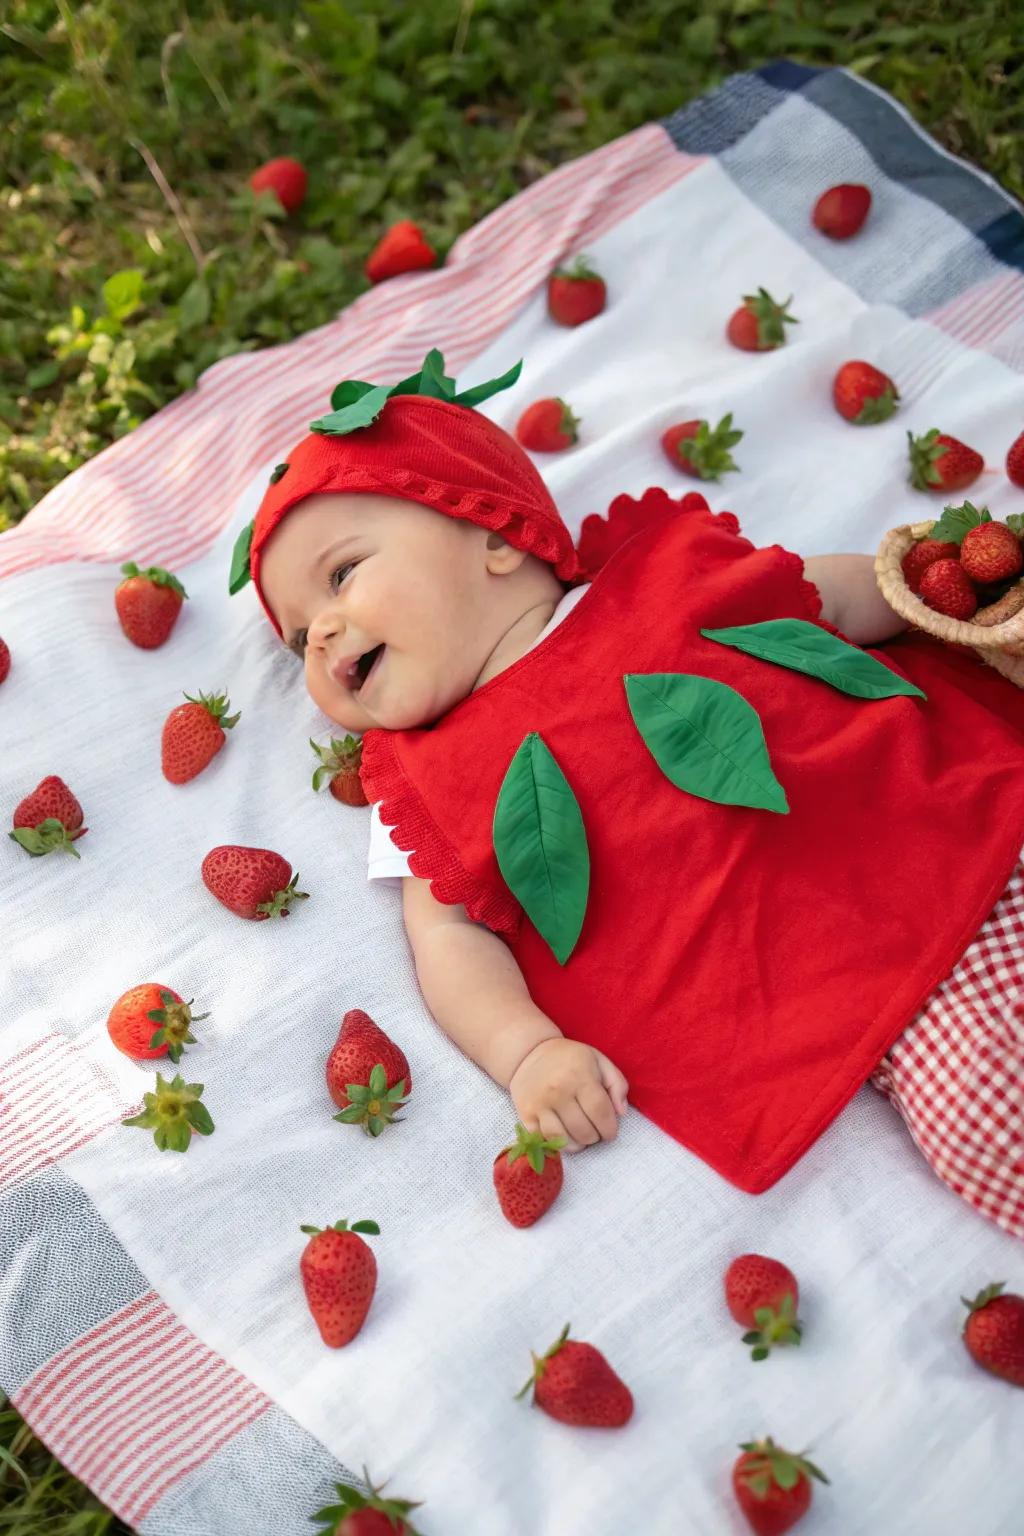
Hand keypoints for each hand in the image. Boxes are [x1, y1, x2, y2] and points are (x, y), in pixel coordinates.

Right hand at [508, 1037, 628, 1151]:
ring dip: (577, 1145)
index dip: (609, 1128)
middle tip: (596, 1133)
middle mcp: (557, 1090)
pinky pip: (543, 1140)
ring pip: (563, 1139)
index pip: (600, 1112)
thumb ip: (617, 1084)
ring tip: (582, 1138)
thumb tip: (622, 1112)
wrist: (529, 1053)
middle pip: (583, 1130)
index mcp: (579, 1075)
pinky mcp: (525, 1113)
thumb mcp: (599, 1061)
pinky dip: (556, 1145)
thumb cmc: (570, 1059)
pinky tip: (564, 1137)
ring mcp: (539, 1103)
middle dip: (595, 1137)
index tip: (610, 1132)